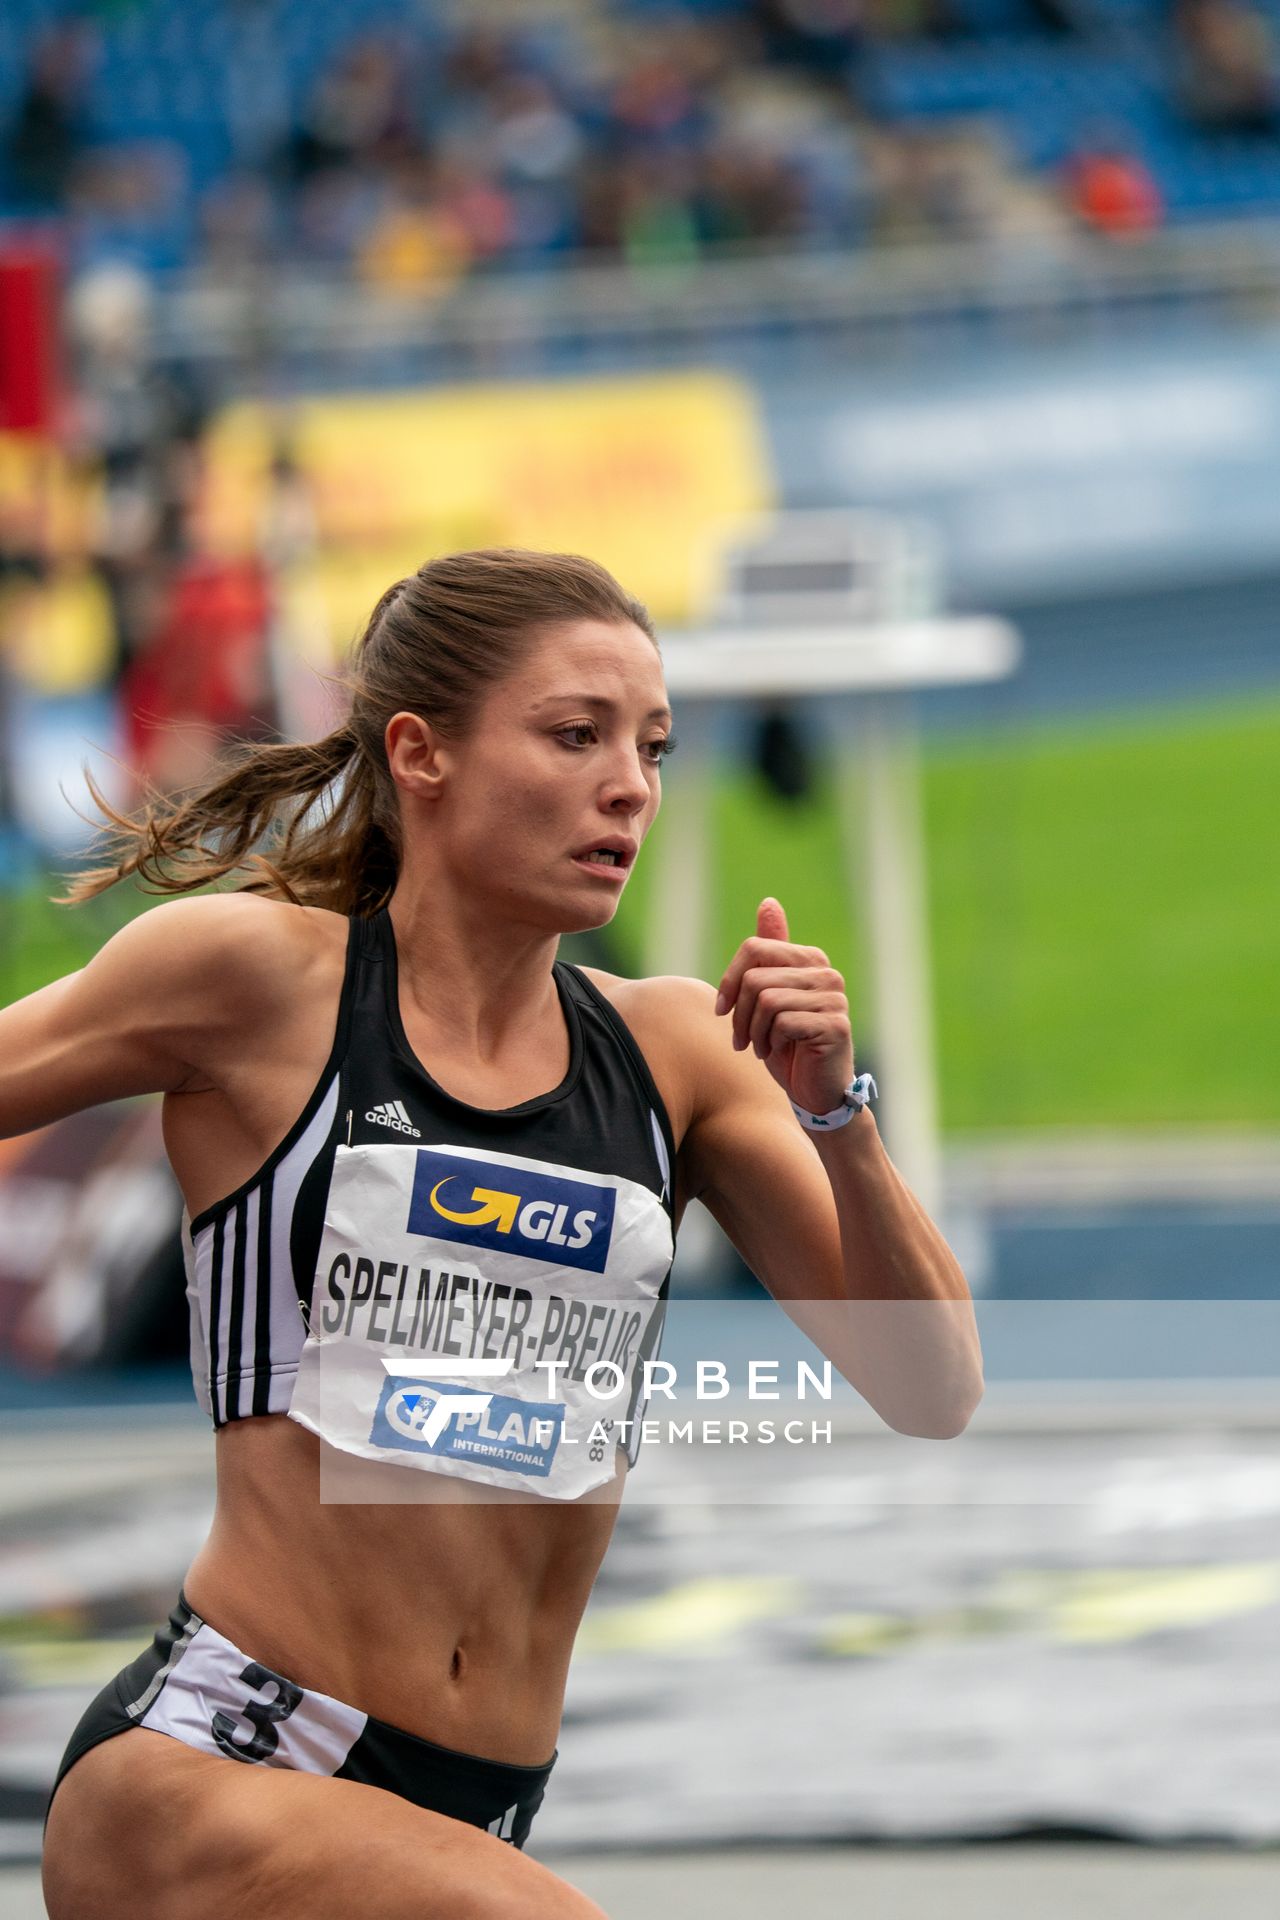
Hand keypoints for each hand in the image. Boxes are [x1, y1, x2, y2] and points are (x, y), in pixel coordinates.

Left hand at [714, 898, 854, 1115]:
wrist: (815, 1091)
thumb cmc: (787, 1045)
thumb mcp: (769, 995)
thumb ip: (770, 952)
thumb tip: (768, 902)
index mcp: (810, 960)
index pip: (754, 948)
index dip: (729, 980)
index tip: (722, 1010)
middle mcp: (826, 974)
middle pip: (755, 976)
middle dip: (739, 1013)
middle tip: (741, 1039)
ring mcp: (834, 999)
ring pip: (766, 1000)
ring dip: (753, 1031)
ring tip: (761, 1047)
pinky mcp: (836, 1025)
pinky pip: (782, 1022)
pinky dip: (770, 1043)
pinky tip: (780, 1053)